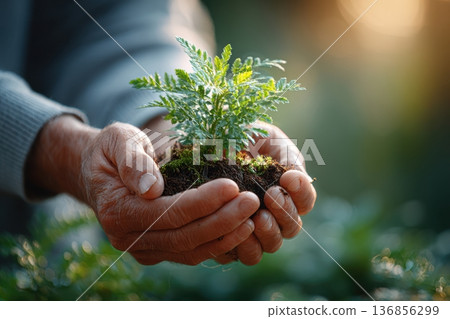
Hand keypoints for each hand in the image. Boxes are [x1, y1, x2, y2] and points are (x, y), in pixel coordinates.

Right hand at [27, 116, 258, 264]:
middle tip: (252, 201)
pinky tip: (239, 230)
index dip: (202, 202)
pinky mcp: (157, 251)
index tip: (233, 186)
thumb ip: (133, 162)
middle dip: (222, 220)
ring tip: (253, 218)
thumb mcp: (117, 141)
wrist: (98, 172)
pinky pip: (190, 252)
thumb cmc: (111, 151)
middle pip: (184, 235)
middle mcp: (128, 238)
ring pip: (190, 250)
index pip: (167, 212)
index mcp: (117, 210)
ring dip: (224, 236)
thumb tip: (151, 188)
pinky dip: (217, 244)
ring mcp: (143, 249)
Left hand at [214, 122, 316, 264]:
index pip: (305, 201)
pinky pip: (240, 254)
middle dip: (285, 213)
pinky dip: (241, 247)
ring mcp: (253, 230)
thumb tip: (296, 177)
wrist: (209, 144)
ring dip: (268, 234)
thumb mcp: (268, 139)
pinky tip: (232, 231)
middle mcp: (274, 214)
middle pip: (291, 228)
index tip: (287, 178)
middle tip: (272, 196)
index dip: (301, 193)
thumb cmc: (243, 139)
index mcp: (287, 191)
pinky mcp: (230, 240)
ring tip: (257, 218)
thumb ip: (287, 156)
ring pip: (270, 245)